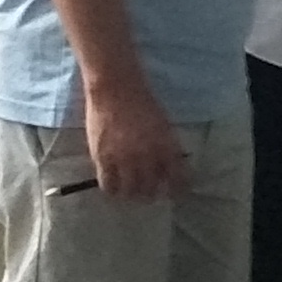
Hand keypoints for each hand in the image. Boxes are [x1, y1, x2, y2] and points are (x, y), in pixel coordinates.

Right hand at [81, 80, 185, 198]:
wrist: (116, 87)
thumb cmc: (142, 102)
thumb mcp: (163, 125)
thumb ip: (167, 148)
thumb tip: (169, 168)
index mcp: (167, 147)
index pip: (178, 179)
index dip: (178, 190)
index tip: (175, 194)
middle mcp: (148, 157)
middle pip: (151, 189)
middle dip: (151, 194)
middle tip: (147, 193)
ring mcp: (124, 160)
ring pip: (130, 192)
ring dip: (131, 194)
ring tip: (130, 192)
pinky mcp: (103, 159)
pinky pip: (109, 185)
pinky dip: (112, 190)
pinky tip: (113, 187)